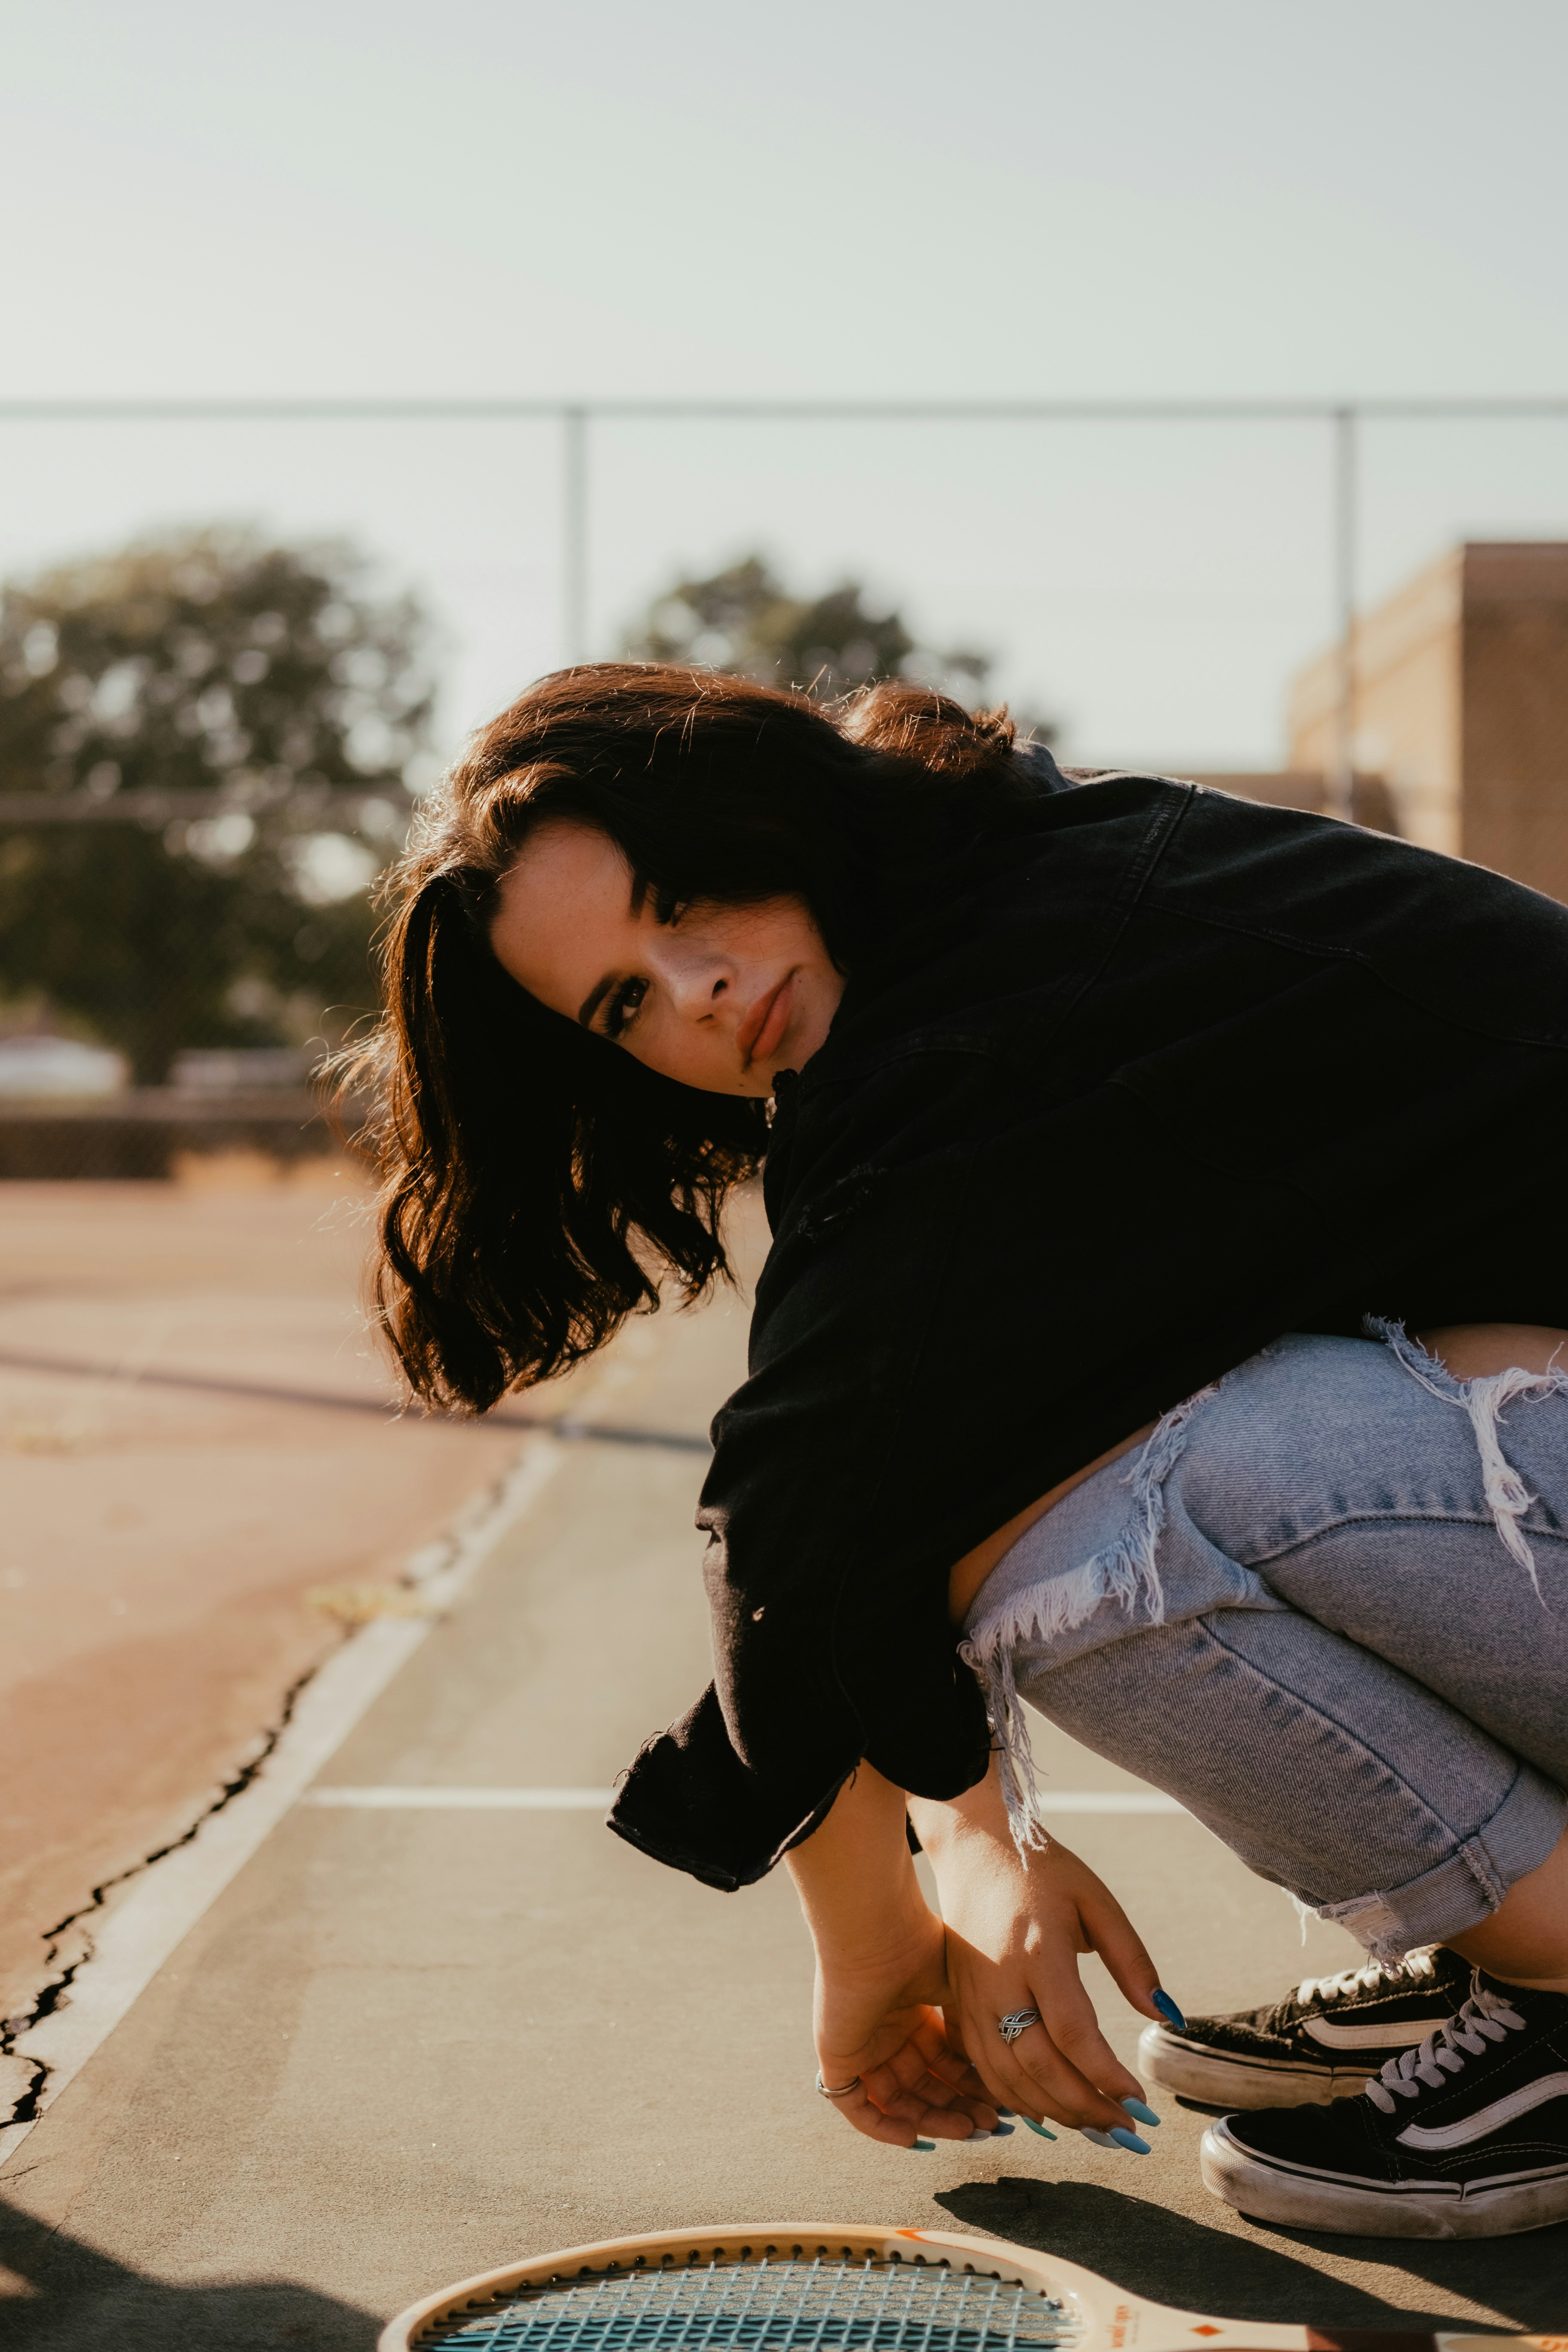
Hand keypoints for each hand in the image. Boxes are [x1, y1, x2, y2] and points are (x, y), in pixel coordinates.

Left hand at [812, 1907, 1001, 2149]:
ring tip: (967, 2131)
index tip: (1000, 2104)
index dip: (970, 2086)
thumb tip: (993, 2066)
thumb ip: (970, 2027)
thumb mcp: (957, 1989)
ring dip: (932, 2121)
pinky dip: (882, 2127)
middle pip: (924, 2087)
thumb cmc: (919, 1948)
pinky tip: (914, 2136)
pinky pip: (856, 2107)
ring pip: (896, 2102)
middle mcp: (887, 2034)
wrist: (876, 1933)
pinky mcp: (837, 2059)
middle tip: (990, 2126)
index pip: (943, 2064)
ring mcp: (861, 2048)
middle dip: (958, 2108)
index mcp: (912, 2015)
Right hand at [911, 1765, 1163, 2140]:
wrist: (973, 1848)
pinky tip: (1048, 2109)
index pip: (1072, 2032)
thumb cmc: (1042, 1872)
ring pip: (1006, 2077)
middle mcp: (998, 1980)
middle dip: (1085, 2108)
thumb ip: (1133, 1959)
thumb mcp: (1096, 1901)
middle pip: (1038, 2066)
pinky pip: (982, 2069)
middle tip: (1125, 2131)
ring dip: (1053, 2112)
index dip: (1105, 2076)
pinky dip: (1015, 2099)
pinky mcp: (956, 2004)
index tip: (1139, 2103)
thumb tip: (1167, 2015)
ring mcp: (971, 1996)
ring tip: (1095, 2126)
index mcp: (1037, 1950)